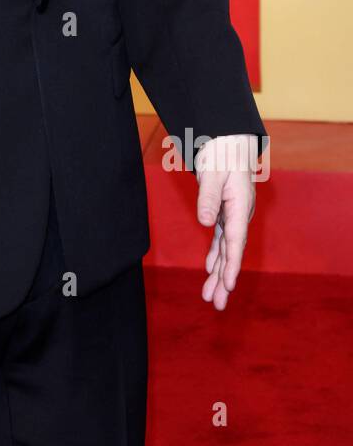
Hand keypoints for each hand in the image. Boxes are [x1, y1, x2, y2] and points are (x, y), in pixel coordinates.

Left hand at [194, 134, 261, 309]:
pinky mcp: (224, 212)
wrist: (228, 139)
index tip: (228, 285)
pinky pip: (221, 240)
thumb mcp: (212, 172)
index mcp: (239, 207)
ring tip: (212, 298)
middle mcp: (239, 215)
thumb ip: (209, 197)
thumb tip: (206, 222)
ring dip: (219, 273)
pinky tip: (210, 270)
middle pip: (232, 252)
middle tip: (217, 305)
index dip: (231, 265)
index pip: (235, 241)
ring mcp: (233, 215)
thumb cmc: (222, 153)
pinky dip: (216, 256)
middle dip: (224, 280)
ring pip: (226, 250)